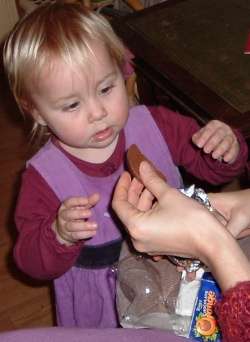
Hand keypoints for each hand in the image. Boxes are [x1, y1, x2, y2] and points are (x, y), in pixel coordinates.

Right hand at [52, 193, 99, 244]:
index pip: (69, 202)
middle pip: (69, 215)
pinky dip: (86, 234)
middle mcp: (63, 216)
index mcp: (65, 206)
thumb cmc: (75, 215)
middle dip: (79, 214)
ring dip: (84, 226)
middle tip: (90, 213)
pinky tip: (94, 232)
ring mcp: (65, 227)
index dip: (78, 201)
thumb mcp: (81, 207)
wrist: (64, 230)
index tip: (87, 200)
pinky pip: (76, 235)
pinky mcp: (69, 236)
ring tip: (95, 225)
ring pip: (72, 226)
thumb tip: (97, 195)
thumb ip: (89, 201)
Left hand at [112, 161, 249, 291]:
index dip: (121, 186)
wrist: (212, 243)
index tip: (128, 173)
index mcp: (135, 227)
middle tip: (141, 175)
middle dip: (134, 190)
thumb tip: (142, 165)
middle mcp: (136, 238)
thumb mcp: (169, 195)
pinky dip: (149, 210)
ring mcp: (146, 244)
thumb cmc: (190, 218)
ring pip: (138, 216)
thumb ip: (151, 180)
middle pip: (128, 210)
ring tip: (153, 183)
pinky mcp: (155, 245)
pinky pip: (146, 224)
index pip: (118, 204)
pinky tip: (158, 196)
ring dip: (143, 198)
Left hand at [192, 120, 238, 162]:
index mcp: (214, 124)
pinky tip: (225, 159)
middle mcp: (224, 129)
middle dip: (212, 143)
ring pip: (227, 141)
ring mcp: (231, 137)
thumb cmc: (207, 138)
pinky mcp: (235, 146)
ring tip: (213, 156)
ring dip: (221, 149)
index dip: (204, 137)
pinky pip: (234, 149)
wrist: (219, 143)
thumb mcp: (199, 137)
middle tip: (205, 151)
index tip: (199, 145)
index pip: (210, 128)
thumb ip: (196, 138)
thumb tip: (197, 142)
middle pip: (219, 134)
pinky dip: (230, 154)